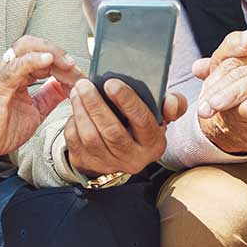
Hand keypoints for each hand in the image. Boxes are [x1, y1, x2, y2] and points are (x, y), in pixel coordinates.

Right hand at [0, 36, 83, 163]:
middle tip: (76, 68)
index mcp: (18, 72)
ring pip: (27, 48)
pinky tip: (48, 61)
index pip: (43, 55)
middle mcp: (9, 67)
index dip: (63, 62)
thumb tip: (67, 87)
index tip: (80, 75)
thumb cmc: (0, 128)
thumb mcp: (34, 110)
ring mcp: (2, 73)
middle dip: (59, 53)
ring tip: (67, 64)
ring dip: (51, 53)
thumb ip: (49, 96)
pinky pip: (17, 66)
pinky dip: (34, 60)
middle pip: (36, 45)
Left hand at [64, 78, 187, 177]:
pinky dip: (73, 122)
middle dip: (96, 104)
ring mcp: (108, 163)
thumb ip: (173, 105)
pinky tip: (75, 108)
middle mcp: (132, 158)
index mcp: (153, 143)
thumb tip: (171, 101)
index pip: (142, 121)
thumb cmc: (140, 129)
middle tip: (86, 84)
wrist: (123, 155)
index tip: (111, 83)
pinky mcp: (88, 164)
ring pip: (91, 136)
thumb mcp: (160, 117)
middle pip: (112, 131)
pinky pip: (76, 142)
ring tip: (78, 91)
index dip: (127, 101)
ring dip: (81, 110)